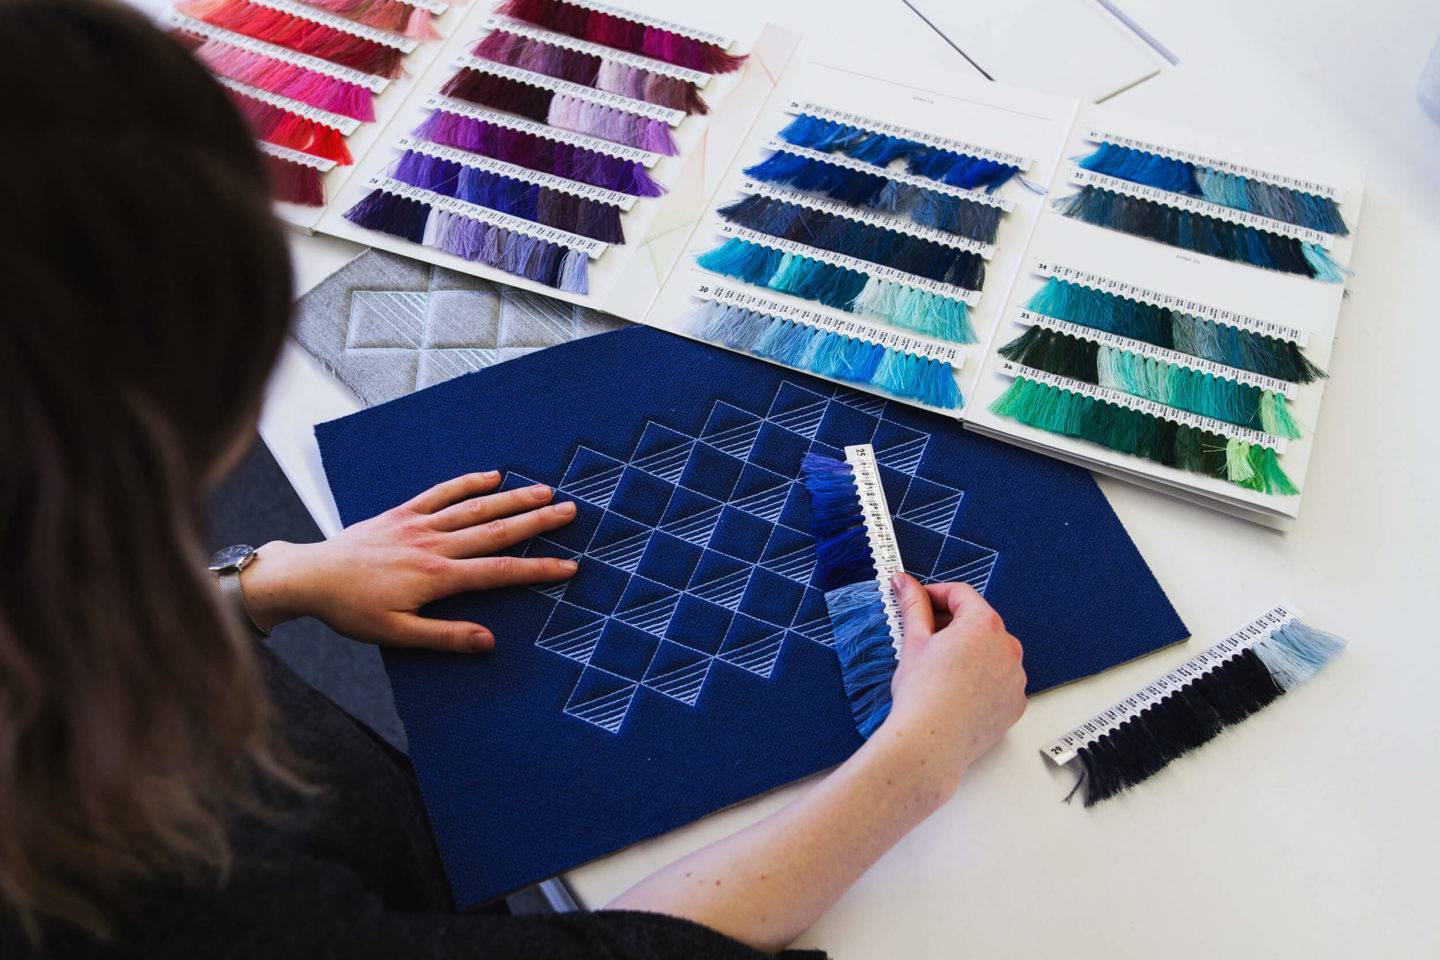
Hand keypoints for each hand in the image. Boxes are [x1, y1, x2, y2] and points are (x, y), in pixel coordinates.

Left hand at [240, 471, 577, 651]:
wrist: (309, 577)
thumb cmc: (352, 611)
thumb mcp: (397, 634)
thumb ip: (445, 636)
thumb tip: (488, 641)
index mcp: (436, 577)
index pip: (499, 573)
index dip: (537, 569)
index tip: (568, 566)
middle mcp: (433, 545)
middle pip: (496, 531)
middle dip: (537, 522)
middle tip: (571, 511)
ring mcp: (418, 524)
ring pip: (474, 508)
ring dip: (512, 498)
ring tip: (544, 491)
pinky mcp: (401, 513)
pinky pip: (440, 493)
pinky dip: (467, 482)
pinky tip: (492, 475)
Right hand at [871, 573, 1026, 798]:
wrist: (931, 743)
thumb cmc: (921, 693)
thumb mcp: (913, 641)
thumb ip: (912, 604)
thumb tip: (903, 581)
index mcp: (984, 624)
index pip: (961, 594)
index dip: (934, 594)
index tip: (918, 601)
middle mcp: (1008, 646)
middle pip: (978, 622)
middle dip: (951, 624)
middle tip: (923, 636)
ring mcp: (1016, 677)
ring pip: (991, 652)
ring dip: (969, 652)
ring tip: (939, 669)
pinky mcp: (1016, 703)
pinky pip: (1000, 681)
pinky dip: (982, 679)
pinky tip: (957, 691)